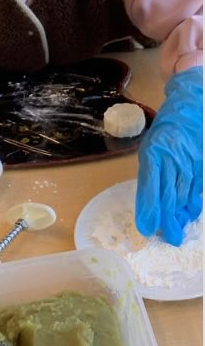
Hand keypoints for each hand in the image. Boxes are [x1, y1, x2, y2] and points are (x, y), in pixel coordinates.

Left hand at [136, 67, 202, 245]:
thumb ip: (151, 172)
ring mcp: (189, 161)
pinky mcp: (202, 164)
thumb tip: (150, 202)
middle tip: (166, 237)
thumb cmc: (165, 131)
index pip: (149, 184)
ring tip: (176, 231)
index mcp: (153, 151)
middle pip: (168, 193)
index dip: (148, 207)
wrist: (190, 107)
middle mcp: (171, 157)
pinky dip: (192, 203)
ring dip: (180, 214)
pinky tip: (189, 215)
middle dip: (166, 217)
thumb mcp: (150, 147)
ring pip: (184, 193)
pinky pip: (197, 187)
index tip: (146, 227)